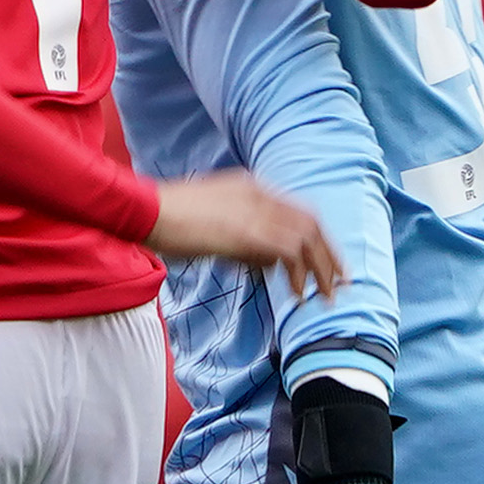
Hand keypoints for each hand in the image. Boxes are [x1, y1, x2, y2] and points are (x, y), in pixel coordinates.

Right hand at [149, 172, 344, 298]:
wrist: (143, 210)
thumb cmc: (165, 219)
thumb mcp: (210, 220)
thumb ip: (240, 236)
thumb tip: (264, 262)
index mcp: (251, 188)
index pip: (299, 211)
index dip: (319, 239)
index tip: (329, 262)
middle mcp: (259, 195)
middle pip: (311, 223)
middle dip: (329, 255)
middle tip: (340, 283)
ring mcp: (253, 212)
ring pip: (306, 239)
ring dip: (319, 269)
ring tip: (323, 295)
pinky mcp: (246, 233)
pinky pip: (288, 253)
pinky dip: (298, 274)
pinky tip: (297, 294)